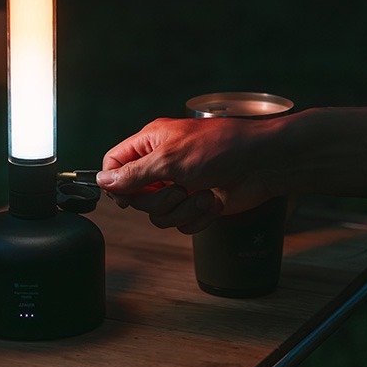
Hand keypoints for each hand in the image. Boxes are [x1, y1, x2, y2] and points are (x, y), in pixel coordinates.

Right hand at [95, 117, 278, 232]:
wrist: (262, 164)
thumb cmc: (222, 149)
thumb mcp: (170, 159)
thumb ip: (134, 173)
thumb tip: (103, 180)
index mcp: (152, 143)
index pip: (114, 164)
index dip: (116, 183)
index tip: (127, 196)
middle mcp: (163, 164)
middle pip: (135, 197)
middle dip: (159, 201)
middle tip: (179, 189)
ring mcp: (180, 185)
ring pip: (159, 215)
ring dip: (182, 210)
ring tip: (202, 194)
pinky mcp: (197, 203)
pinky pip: (181, 224)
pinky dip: (198, 216)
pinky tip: (212, 201)